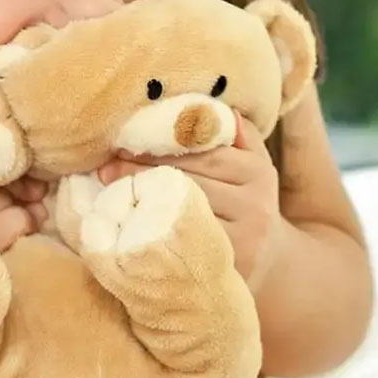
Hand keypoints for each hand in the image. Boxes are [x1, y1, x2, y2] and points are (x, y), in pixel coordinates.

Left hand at [98, 113, 282, 290]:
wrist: (272, 265)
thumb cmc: (246, 202)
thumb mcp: (253, 165)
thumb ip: (238, 134)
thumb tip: (216, 107)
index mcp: (259, 173)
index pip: (203, 154)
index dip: (162, 147)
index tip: (126, 142)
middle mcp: (256, 207)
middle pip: (190, 182)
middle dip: (143, 172)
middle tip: (106, 168)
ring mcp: (242, 242)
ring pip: (182, 213)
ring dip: (141, 201)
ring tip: (109, 192)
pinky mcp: (225, 270)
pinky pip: (182, 245)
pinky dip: (152, 233)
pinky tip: (127, 224)